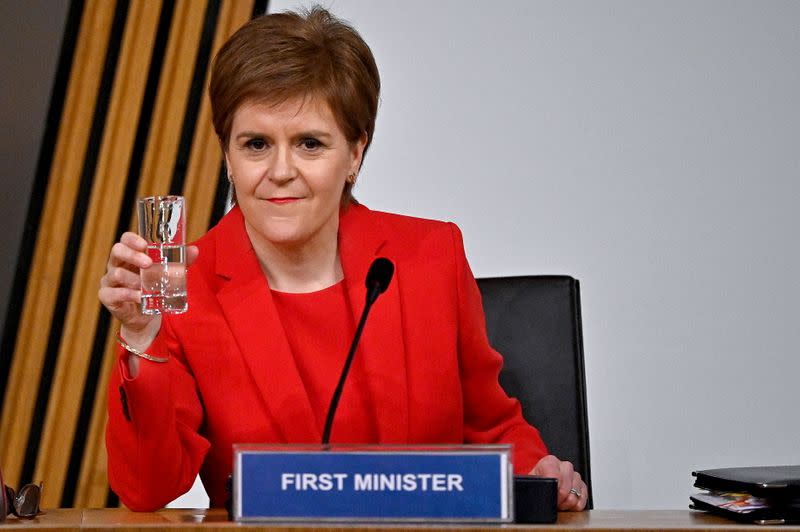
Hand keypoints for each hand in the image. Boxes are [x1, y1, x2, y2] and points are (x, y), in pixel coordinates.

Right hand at [98, 232, 198, 346]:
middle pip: (117, 251)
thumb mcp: (167, 274)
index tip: (145, 244)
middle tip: (149, 263)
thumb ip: (180, 262)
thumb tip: (194, 250)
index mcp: (129, 255)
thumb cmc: (153, 289)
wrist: (145, 316)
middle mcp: (116, 265)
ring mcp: (109, 280)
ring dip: (133, 279)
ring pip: (116, 273)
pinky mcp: (107, 296)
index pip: (125, 240)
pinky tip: (140, 297)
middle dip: (132, 255)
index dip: (132, 239)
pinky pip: (113, 293)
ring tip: (147, 285)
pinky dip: (128, 295)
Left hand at [530, 455, 587, 510]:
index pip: (556, 476)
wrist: (541, 485)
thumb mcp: (531, 482)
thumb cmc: (536, 484)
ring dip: (568, 502)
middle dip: (560, 497)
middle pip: (567, 485)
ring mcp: (574, 475)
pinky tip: (568, 505)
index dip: (553, 490)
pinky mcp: (582, 485)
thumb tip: (538, 491)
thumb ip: (535, 484)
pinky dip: (577, 504)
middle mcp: (564, 466)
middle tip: (554, 502)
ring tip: (559, 504)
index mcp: (550, 462)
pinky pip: (583, 497)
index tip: (550, 496)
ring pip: (576, 491)